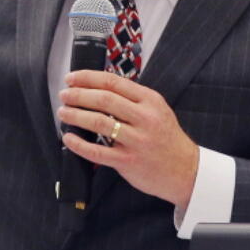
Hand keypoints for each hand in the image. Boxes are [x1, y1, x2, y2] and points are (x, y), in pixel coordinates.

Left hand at [57, 70, 198, 210]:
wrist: (185, 170)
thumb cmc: (167, 140)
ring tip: (63, 113)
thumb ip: (134, 100)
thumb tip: (100, 89)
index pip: (113, 82)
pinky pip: (97, 151)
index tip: (71, 78)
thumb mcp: (158, 111)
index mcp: (150, 101)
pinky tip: (68, 139)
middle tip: (64, 95)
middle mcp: (144, 118)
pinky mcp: (128, 161)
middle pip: (104, 99)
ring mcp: (136, 140)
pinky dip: (79, 144)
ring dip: (76, 115)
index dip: (88, 78)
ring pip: (98, 122)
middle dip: (78, 95)